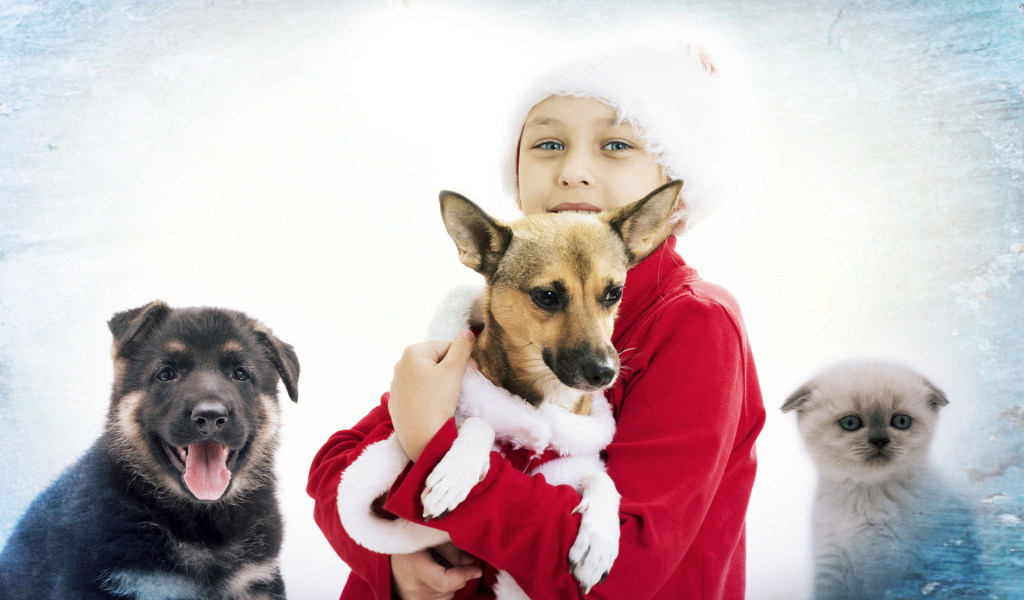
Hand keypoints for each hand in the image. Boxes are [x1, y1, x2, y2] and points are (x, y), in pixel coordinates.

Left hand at [389, 331, 474, 461]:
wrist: (420, 439)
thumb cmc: (436, 402)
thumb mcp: (453, 371)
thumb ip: (462, 348)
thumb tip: (467, 331)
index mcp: (412, 353)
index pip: (446, 346)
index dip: (462, 358)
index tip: (471, 373)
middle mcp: (400, 365)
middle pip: (436, 360)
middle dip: (451, 370)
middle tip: (462, 386)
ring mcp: (397, 385)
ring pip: (427, 376)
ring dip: (441, 382)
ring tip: (448, 398)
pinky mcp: (398, 402)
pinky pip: (419, 392)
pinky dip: (430, 395)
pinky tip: (436, 406)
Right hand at [391, 542, 481, 599]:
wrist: (391, 552)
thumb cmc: (413, 538)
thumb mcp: (430, 535)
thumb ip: (450, 548)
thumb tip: (471, 563)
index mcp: (413, 566)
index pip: (444, 582)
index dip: (464, 575)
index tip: (476, 568)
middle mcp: (412, 587)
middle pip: (450, 588)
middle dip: (459, 575)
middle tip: (450, 558)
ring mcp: (413, 599)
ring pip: (448, 595)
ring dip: (452, 582)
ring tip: (438, 565)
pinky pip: (442, 599)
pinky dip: (446, 589)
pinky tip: (436, 576)